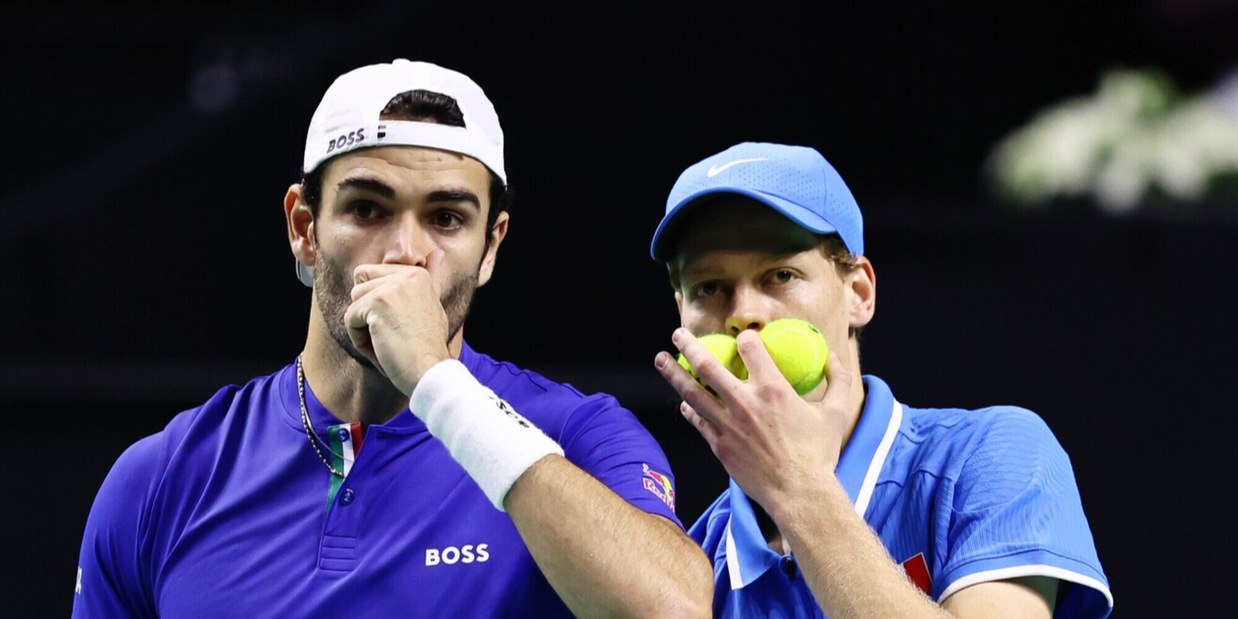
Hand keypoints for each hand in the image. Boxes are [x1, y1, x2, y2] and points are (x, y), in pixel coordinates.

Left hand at [344, 251, 451, 394]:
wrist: (430, 371)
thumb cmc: (428, 347)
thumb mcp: (432, 305)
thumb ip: (429, 278)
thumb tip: (437, 253)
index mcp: (418, 274)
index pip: (373, 278)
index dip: (379, 307)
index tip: (400, 326)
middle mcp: (407, 274)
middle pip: (360, 287)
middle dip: (367, 314)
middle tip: (391, 335)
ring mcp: (392, 287)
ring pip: (354, 303)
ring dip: (363, 328)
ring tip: (387, 342)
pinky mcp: (377, 302)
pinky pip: (349, 318)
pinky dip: (359, 340)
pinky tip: (381, 348)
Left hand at [654, 328, 852, 517]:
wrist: (799, 494)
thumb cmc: (819, 454)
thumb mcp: (837, 412)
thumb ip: (838, 379)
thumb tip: (835, 357)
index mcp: (772, 389)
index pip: (749, 348)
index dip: (745, 338)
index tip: (743, 338)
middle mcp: (744, 402)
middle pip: (707, 365)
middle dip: (688, 345)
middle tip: (677, 334)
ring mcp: (727, 425)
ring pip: (692, 392)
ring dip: (674, 373)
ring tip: (661, 359)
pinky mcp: (719, 445)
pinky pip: (697, 421)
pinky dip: (688, 409)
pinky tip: (684, 403)